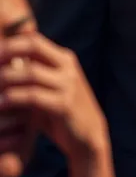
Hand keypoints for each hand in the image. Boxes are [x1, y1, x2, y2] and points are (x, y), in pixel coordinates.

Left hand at [0, 33, 108, 160]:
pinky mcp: (64, 105)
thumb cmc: (61, 113)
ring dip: (6, 78)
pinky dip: (14, 98)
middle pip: (33, 46)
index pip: (34, 40)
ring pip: (31, 72)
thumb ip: (34, 74)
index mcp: (64, 59)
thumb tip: (6, 63)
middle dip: (7, 52)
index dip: (10, 44)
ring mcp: (68, 85)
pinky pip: (33, 96)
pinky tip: (1, 103)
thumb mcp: (50, 89)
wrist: (87, 137)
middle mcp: (67, 67)